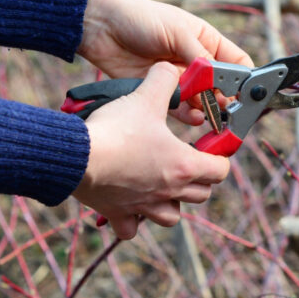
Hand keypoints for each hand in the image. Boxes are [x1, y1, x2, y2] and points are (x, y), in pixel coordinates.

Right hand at [72, 62, 229, 239]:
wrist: (77, 155)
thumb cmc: (116, 129)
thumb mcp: (146, 96)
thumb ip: (164, 78)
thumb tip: (170, 68)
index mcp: (183, 164)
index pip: (221, 170)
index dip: (219, 158)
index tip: (208, 148)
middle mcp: (169, 191)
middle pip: (201, 195)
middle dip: (199, 180)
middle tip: (186, 161)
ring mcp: (144, 206)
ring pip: (172, 217)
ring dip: (172, 204)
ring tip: (162, 186)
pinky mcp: (117, 214)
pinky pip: (131, 229)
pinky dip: (133, 221)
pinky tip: (129, 206)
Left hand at [78, 0, 254, 122]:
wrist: (101, 27)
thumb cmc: (140, 18)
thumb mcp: (176, 31)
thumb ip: (200, 56)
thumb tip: (222, 77)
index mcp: (206, 40)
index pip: (236, 62)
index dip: (244, 78)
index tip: (247, 94)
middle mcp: (195, 60)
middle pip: (221, 85)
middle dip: (226, 99)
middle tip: (228, 111)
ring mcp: (178, 77)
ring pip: (202, 99)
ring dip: (207, 109)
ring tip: (211, 116)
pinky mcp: (160, 91)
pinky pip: (180, 107)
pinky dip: (188, 114)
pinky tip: (194, 117)